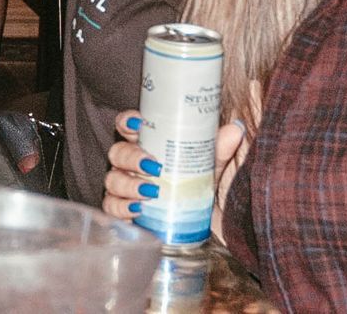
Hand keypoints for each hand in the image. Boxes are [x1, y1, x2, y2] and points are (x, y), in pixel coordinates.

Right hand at [99, 108, 246, 221]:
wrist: (207, 224)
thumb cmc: (202, 187)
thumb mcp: (213, 166)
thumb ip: (220, 148)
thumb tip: (235, 129)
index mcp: (149, 145)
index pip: (127, 126)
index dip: (127, 122)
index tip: (139, 125)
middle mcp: (132, 165)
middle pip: (117, 153)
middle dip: (130, 157)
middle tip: (152, 165)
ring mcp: (126, 188)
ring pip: (112, 180)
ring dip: (128, 184)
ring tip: (151, 191)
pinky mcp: (125, 213)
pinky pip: (111, 208)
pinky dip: (122, 208)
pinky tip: (137, 210)